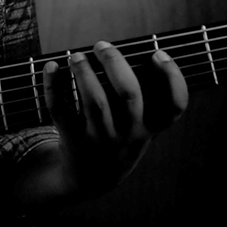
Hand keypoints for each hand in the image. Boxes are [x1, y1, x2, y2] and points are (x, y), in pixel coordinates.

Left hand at [39, 40, 187, 199]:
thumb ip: (142, 99)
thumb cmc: (117, 140)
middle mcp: (128, 135)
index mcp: (149, 128)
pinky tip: (51, 67)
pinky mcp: (73, 140)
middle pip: (129, 95)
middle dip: (115, 63)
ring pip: (95, 101)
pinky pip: (60, 110)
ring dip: (84, 73)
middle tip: (101, 45)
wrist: (90, 181)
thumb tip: (123, 53)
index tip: (158, 54)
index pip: (174, 107)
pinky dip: (53, 86)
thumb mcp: (138, 129)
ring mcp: (100, 140)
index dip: (172, 78)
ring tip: (76, 56)